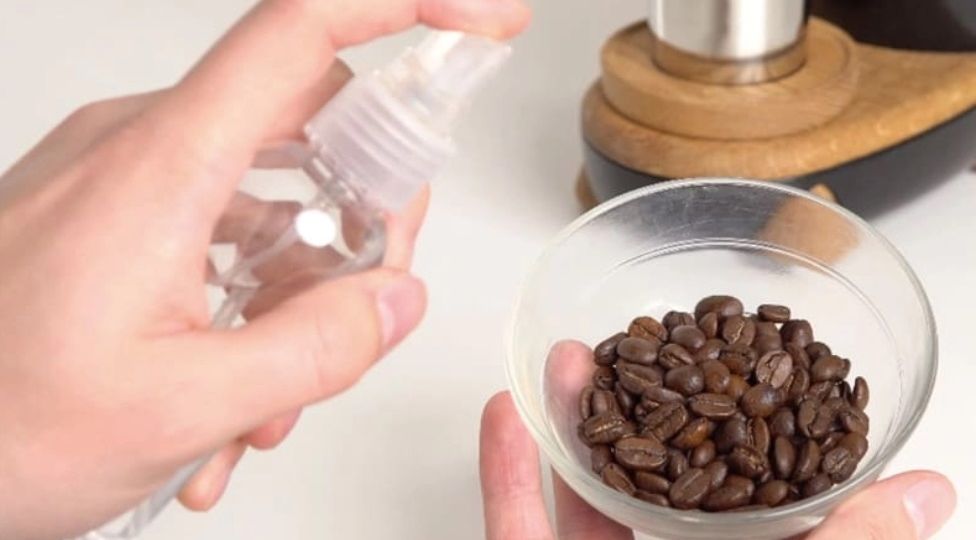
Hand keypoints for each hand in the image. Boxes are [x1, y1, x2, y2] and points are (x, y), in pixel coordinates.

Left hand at [0, 1, 528, 537]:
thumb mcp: (179, 409)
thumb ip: (312, 349)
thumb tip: (395, 298)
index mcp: (162, 167)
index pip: (303, 34)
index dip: (408, 6)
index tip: (482, 21)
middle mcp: (143, 151)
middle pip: (312, 127)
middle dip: (367, 218)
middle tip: (370, 305)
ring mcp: (126, 183)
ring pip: (271, 197)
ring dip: (300, 291)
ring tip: (269, 401)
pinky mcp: (114, 220)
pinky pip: (221, 232)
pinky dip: (251, 303)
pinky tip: (230, 400)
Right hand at [479, 342, 955, 539]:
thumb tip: (930, 492)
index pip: (745, 497)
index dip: (735, 425)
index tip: (724, 363)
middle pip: (655, 483)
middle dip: (641, 409)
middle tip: (635, 345)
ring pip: (580, 497)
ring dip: (570, 425)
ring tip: (568, 361)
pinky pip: (516, 531)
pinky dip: (509, 474)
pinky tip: (509, 414)